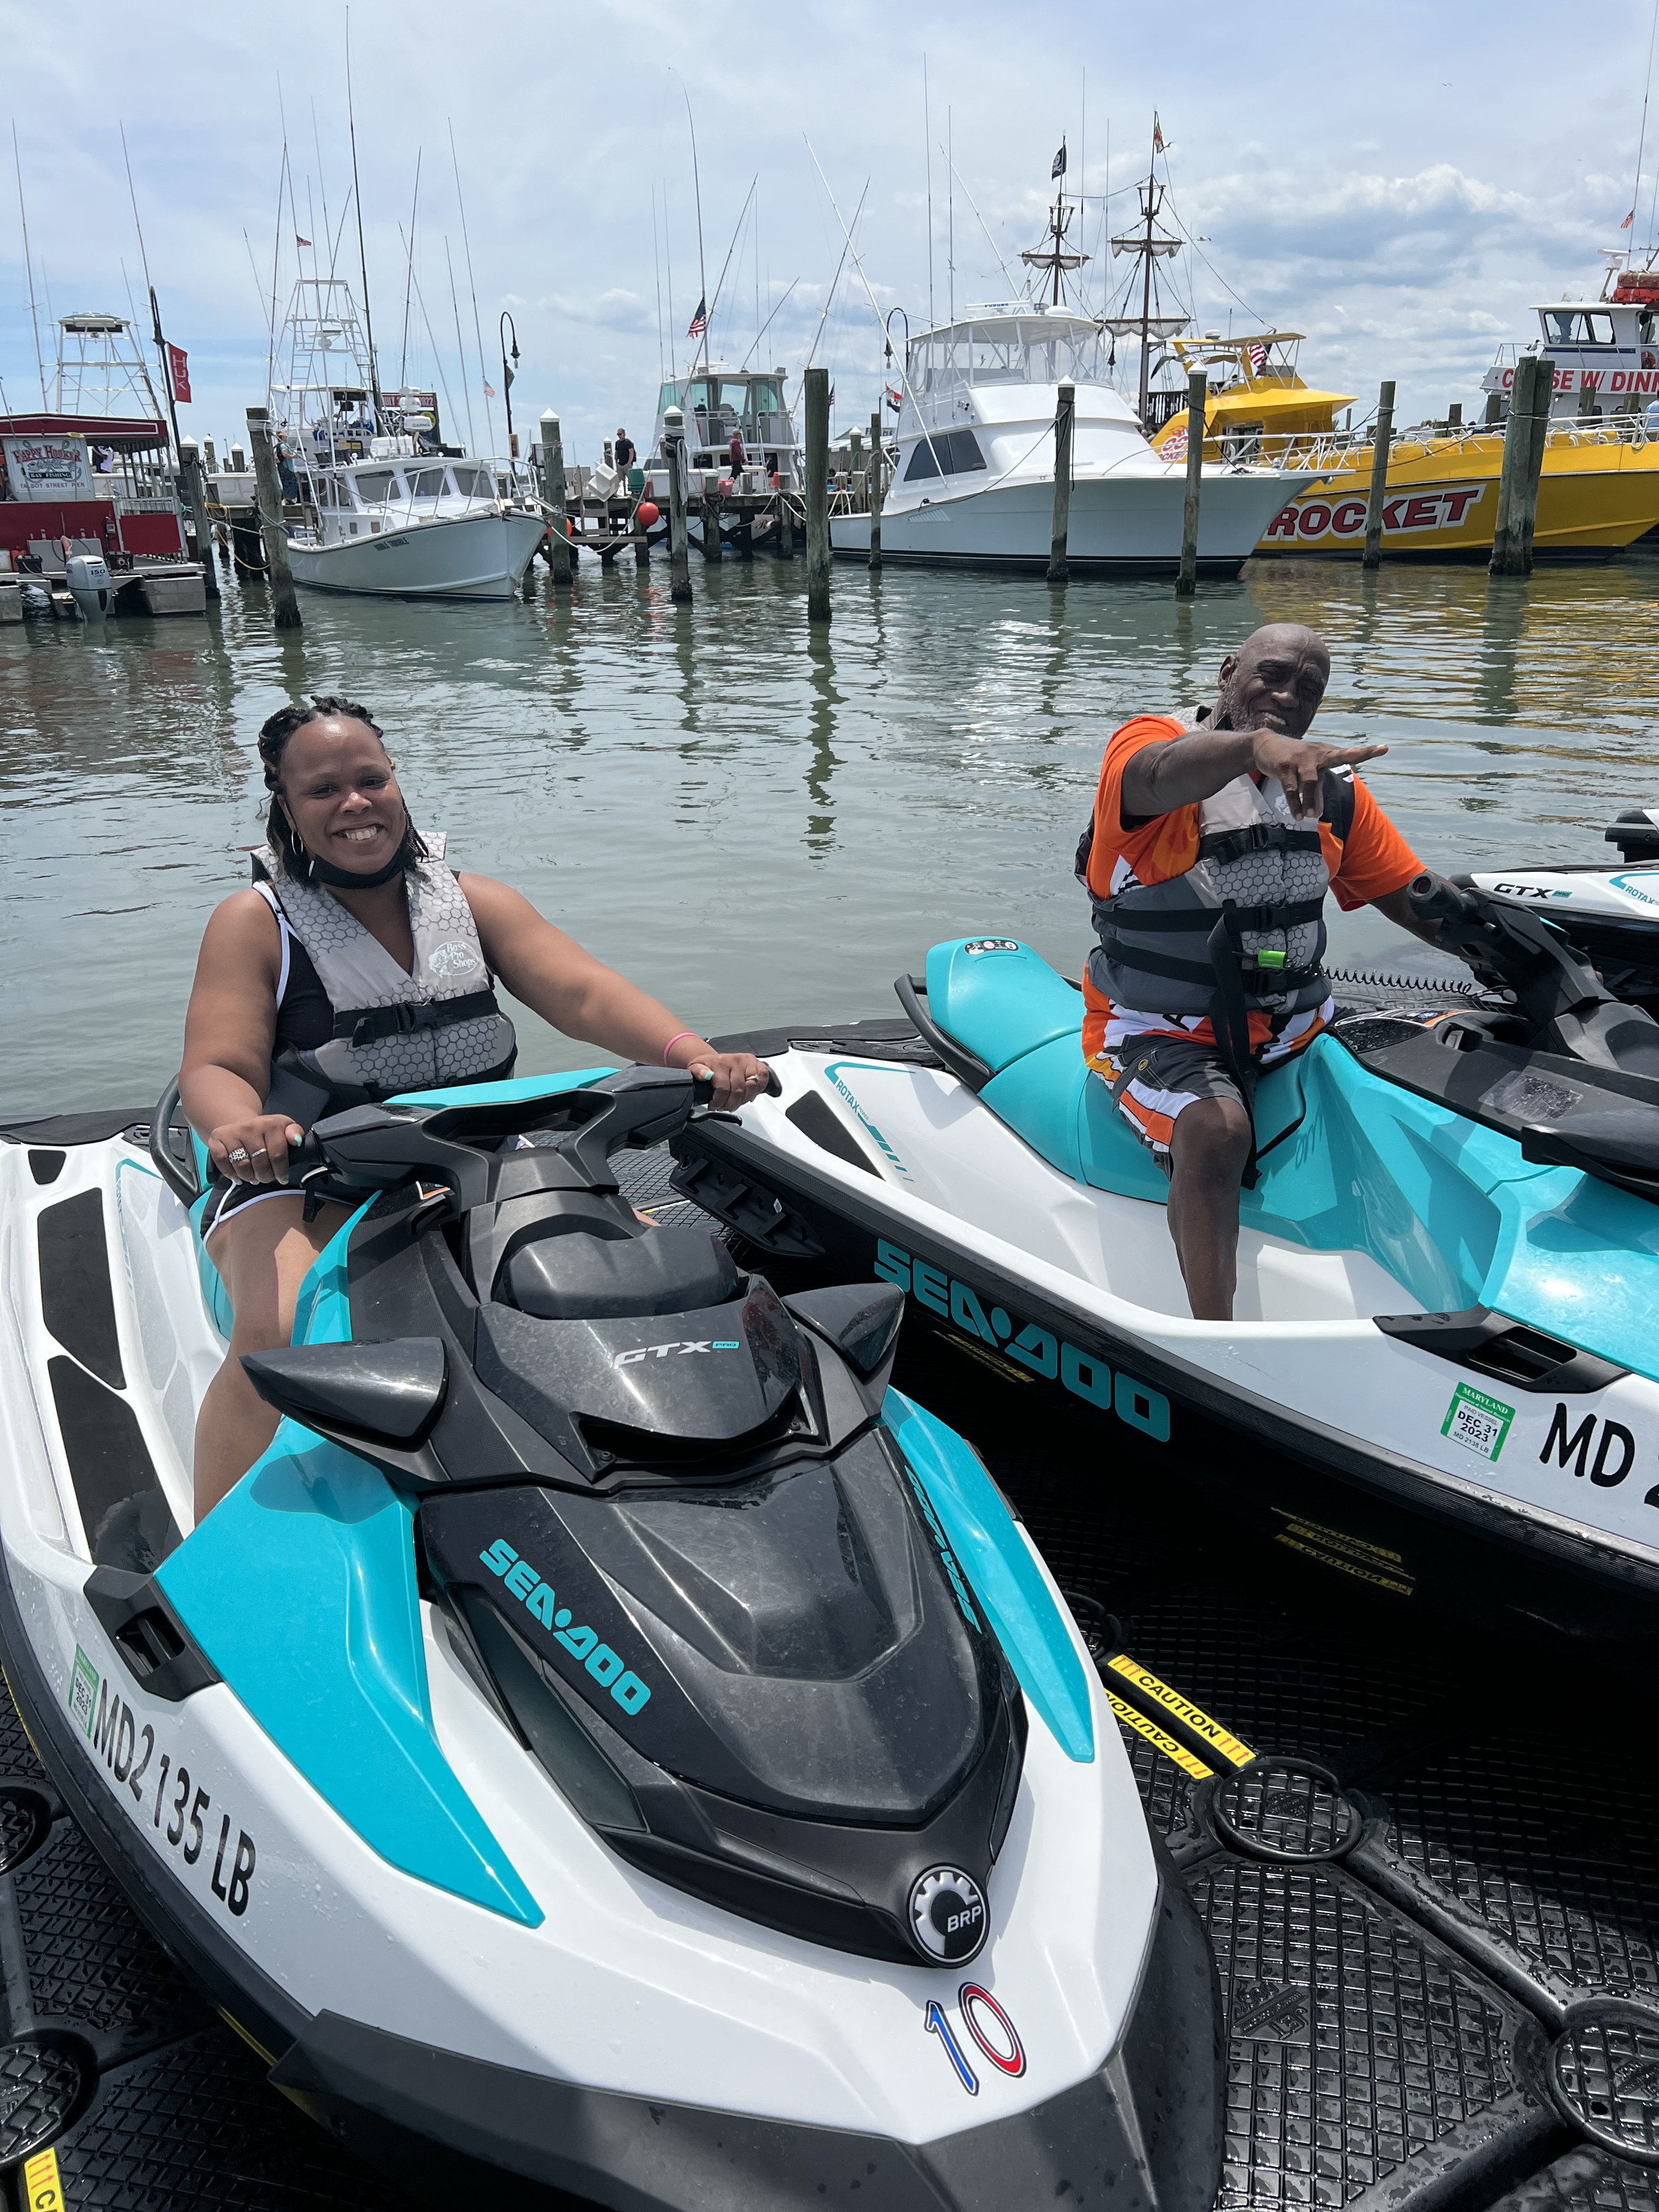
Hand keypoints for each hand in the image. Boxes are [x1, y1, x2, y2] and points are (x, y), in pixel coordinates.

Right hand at [207, 1113, 303, 1185]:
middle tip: (266, 1178)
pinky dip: (230, 1173)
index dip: (281, 1171)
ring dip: (249, 1177)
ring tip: (253, 1177)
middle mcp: (250, 1126)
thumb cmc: (266, 1131)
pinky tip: (237, 1176)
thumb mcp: (284, 1127)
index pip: (277, 1155)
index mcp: (270, 1124)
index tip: (281, 1178)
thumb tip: (296, 1140)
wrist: (241, 1122)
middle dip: (265, 1176)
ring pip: (242, 1166)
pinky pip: (222, 1162)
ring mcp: (232, 1133)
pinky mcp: (216, 1139)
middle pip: (260, 1163)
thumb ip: (295, 1132)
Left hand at [687, 1051, 772, 1110]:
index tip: (714, 1106)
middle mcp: (736, 1060)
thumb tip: (706, 1075)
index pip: (724, 1088)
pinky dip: (758, 1090)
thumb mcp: (695, 1068)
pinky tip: (747, 1094)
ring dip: (743, 1100)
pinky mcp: (758, 1064)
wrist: (716, 1060)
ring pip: (752, 1087)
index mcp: (721, 1062)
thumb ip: (697, 1072)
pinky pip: (763, 1079)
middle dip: (730, 1104)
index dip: (719, 1102)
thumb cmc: (707, 1066)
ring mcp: (748, 1062)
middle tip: (724, 1106)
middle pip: (738, 1091)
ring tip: (734, 1101)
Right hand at [1250, 732, 1388, 818]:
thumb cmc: (1293, 760)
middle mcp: (1316, 753)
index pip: (1347, 753)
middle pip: (1337, 756)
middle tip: (1360, 753)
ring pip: (1310, 782)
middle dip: (1351, 754)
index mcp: (1325, 753)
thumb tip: (1317, 814)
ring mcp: (1300, 759)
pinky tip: (1297, 816)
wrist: (1265, 745)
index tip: (1385, 748)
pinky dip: (1295, 804)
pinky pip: (1291, 789)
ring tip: (1311, 817)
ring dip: (1311, 801)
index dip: (1366, 752)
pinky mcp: (1284, 766)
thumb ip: (1316, 792)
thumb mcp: (1308, 773)